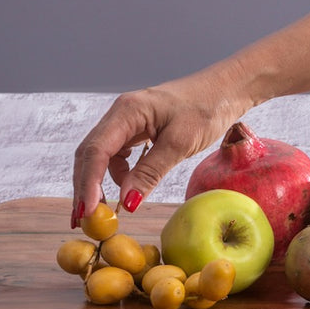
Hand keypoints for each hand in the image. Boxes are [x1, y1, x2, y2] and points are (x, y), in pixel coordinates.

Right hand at [71, 83, 250, 226]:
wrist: (224, 90)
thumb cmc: (206, 109)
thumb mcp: (180, 144)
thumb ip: (150, 172)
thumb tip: (126, 202)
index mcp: (127, 111)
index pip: (96, 151)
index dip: (87, 183)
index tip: (87, 211)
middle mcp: (120, 114)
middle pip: (90, 154)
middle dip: (85, 186)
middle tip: (84, 218)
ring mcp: (127, 122)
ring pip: (102, 156)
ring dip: (100, 183)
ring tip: (105, 210)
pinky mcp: (137, 130)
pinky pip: (118, 155)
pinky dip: (119, 175)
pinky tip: (128, 188)